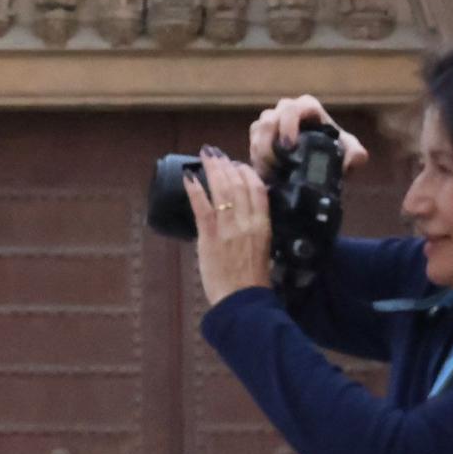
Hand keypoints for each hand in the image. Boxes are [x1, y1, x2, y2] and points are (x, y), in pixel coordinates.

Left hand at [186, 152, 273, 306]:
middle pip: (238, 184)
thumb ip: (255, 230)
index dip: (247, 173)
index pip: (258, 189)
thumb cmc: (252, 280)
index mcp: (263, 225)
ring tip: (205, 156)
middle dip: (227, 165)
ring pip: (221, 191)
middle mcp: (247, 222)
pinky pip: (201, 208)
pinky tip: (189, 177)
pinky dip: (195, 190)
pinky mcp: (209, 237)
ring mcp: (228, 229)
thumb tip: (246, 217)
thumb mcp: (263, 249)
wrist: (241, 300)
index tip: (238, 164)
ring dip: (212, 170)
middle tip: (217, 153)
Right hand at [247, 96, 369, 178]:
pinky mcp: (259, 136)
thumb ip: (356, 155)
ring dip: (260, 152)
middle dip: (269, 142)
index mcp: (308, 107)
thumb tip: (352, 159)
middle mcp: (286, 109)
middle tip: (275, 165)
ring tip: (270, 172)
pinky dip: (255, 157)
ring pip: (257, 130)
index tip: (290, 147)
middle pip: (269, 118)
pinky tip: (264, 172)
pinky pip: (251, 142)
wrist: (320, 165)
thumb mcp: (350, 155)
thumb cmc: (336, 154)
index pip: (294, 108)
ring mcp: (270, 121)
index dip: (288, 125)